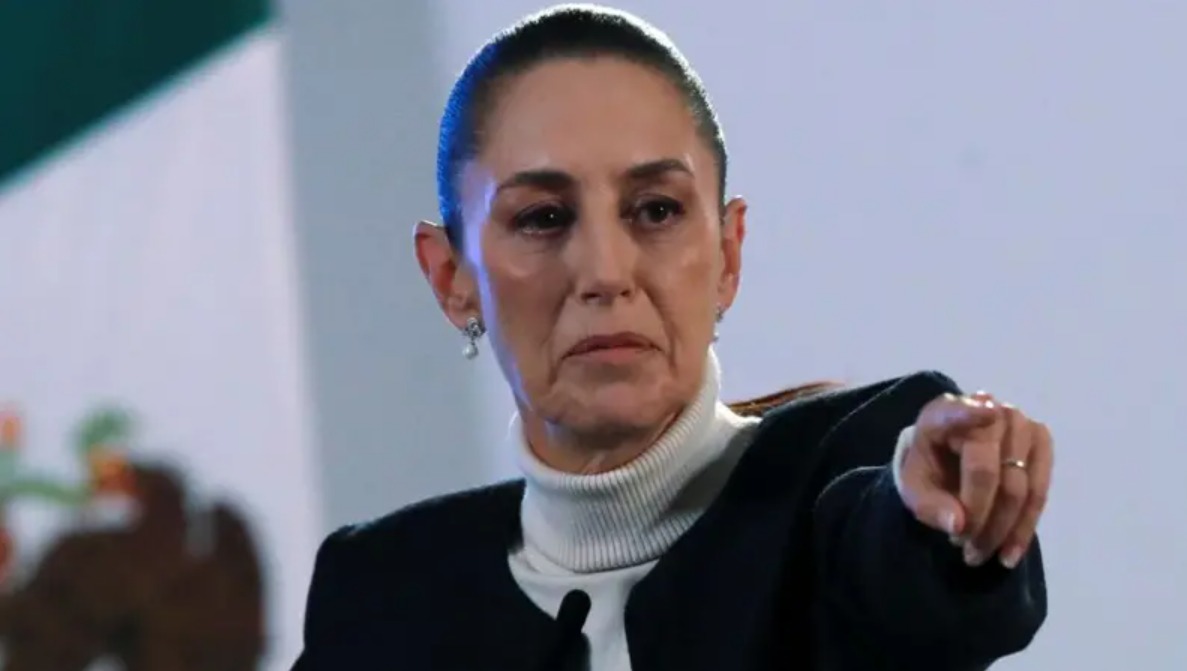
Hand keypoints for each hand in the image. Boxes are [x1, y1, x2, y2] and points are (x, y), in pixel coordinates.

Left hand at [898, 392, 1053, 568]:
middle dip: (980, 521)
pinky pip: (1040, 490)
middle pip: (992, 473)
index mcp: (943, 413)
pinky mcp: (1040, 440)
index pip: (957, 413)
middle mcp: (987, 408)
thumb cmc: (927, 469)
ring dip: (1003, 530)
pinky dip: (1025, 526)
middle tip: (964, 550)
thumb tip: (958, 524)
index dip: (971, 414)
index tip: (986, 414)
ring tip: (980, 555)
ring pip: (1022, 487)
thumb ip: (928, 505)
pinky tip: (1011, 552)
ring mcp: (1020, 423)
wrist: (946, 458)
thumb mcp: (913, 489)